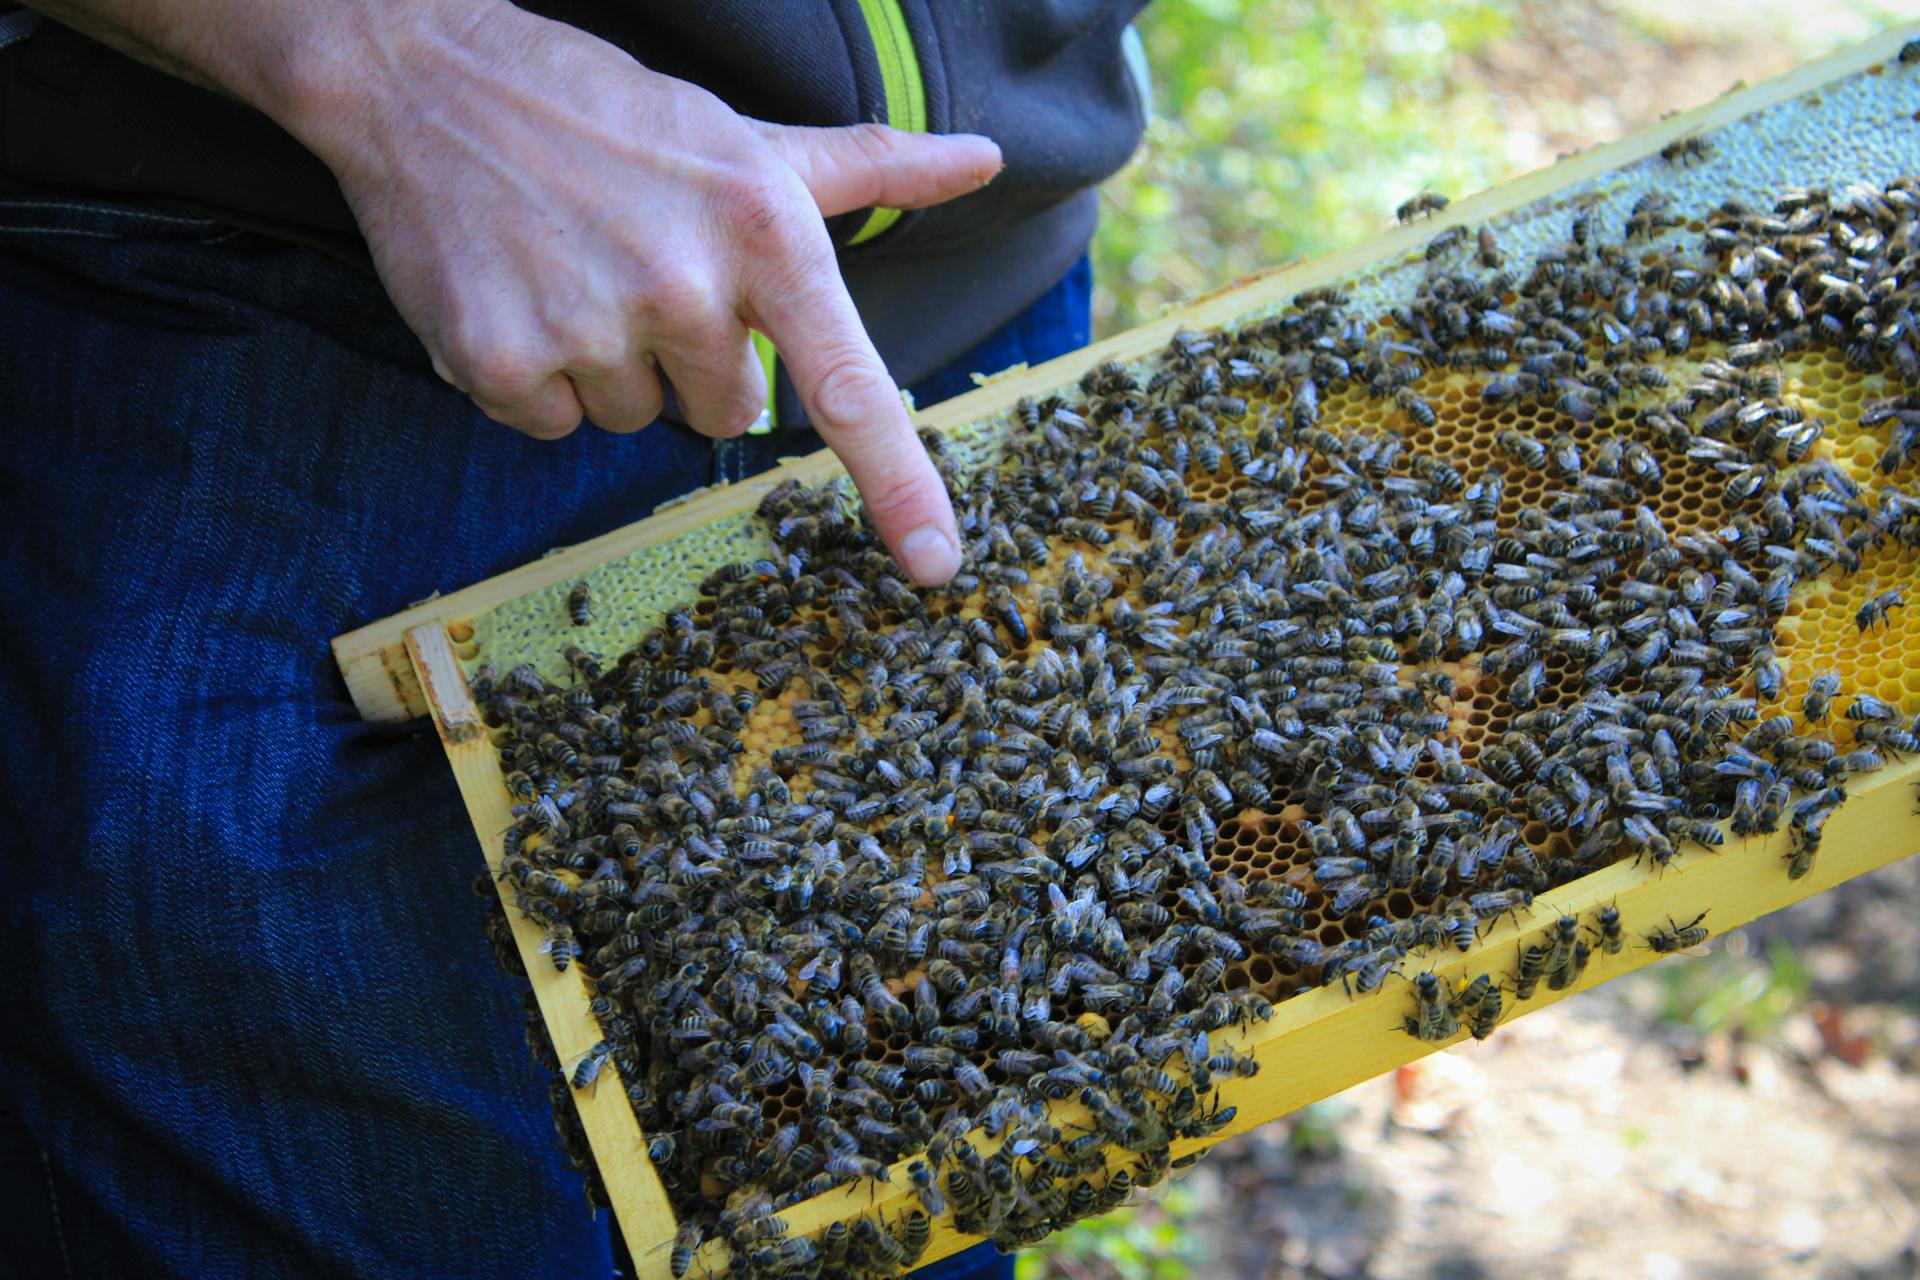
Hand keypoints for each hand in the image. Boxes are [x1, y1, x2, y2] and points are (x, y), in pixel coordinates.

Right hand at [24, 0, 993, 582]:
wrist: (429, 76)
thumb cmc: (614, 114)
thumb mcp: (749, 140)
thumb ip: (872, 167)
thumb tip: (984, 162)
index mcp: (763, 232)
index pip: (848, 383)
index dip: (900, 482)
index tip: (937, 563)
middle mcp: (685, 286)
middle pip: (727, 413)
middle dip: (691, 360)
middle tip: (642, 267)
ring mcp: (588, 326)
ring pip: (637, 421)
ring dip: (610, 367)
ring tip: (572, 267)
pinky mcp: (498, 358)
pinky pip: (551, 426)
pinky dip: (534, 377)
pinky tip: (517, 292)